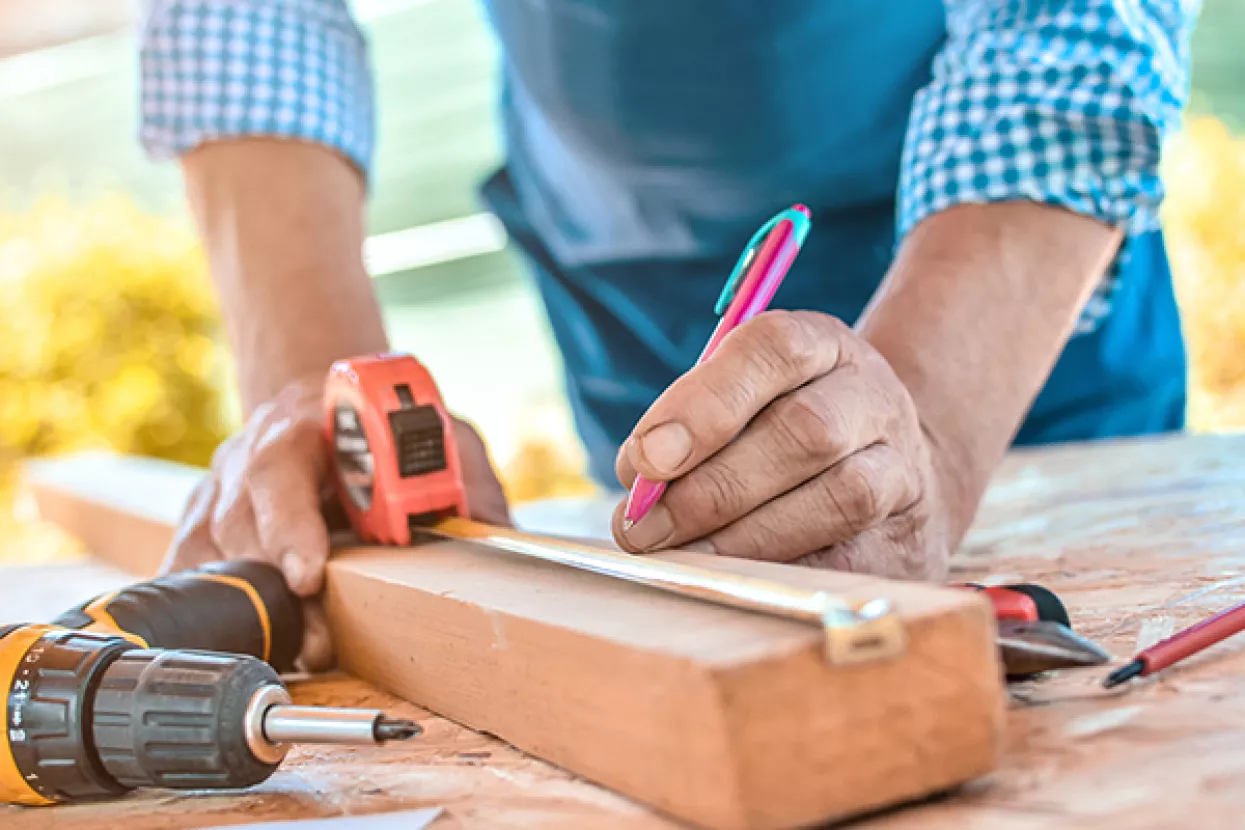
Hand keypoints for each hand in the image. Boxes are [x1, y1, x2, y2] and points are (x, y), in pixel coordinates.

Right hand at [162, 374, 509, 670]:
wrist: (325, 405)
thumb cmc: (386, 431)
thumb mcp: (441, 440)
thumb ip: (466, 484)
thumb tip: (501, 540)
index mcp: (307, 424)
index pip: (280, 469)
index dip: (289, 527)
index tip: (309, 577)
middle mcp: (249, 453)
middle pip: (240, 522)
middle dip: (276, 587)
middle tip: (318, 640)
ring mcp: (218, 488)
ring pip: (208, 551)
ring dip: (249, 605)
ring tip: (299, 648)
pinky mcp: (200, 522)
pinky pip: (185, 567)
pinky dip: (206, 605)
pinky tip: (242, 633)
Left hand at [612, 310, 953, 580]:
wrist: (897, 475)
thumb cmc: (784, 434)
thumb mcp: (743, 401)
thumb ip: (689, 426)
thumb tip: (640, 479)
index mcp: (824, 346)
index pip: (774, 349)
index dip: (705, 403)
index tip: (646, 459)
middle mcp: (873, 398)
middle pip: (806, 430)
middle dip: (713, 486)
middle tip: (644, 527)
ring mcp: (904, 468)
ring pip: (841, 497)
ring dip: (746, 536)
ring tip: (681, 557)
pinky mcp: (910, 540)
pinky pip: (852, 561)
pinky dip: (784, 572)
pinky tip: (733, 581)